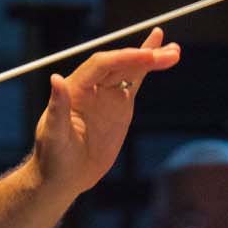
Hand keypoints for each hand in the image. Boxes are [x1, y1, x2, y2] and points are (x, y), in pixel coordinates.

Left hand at [33, 28, 181, 201]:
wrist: (66, 176)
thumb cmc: (53, 157)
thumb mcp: (54, 135)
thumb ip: (57, 107)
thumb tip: (56, 79)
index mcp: (75, 88)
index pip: (101, 65)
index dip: (124, 58)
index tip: (147, 56)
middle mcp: (91, 86)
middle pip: (120, 63)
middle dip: (145, 56)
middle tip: (169, 53)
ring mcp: (106, 95)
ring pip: (130, 69)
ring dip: (151, 57)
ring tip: (174, 51)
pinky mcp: (119, 106)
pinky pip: (134, 82)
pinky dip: (148, 70)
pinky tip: (161, 59)